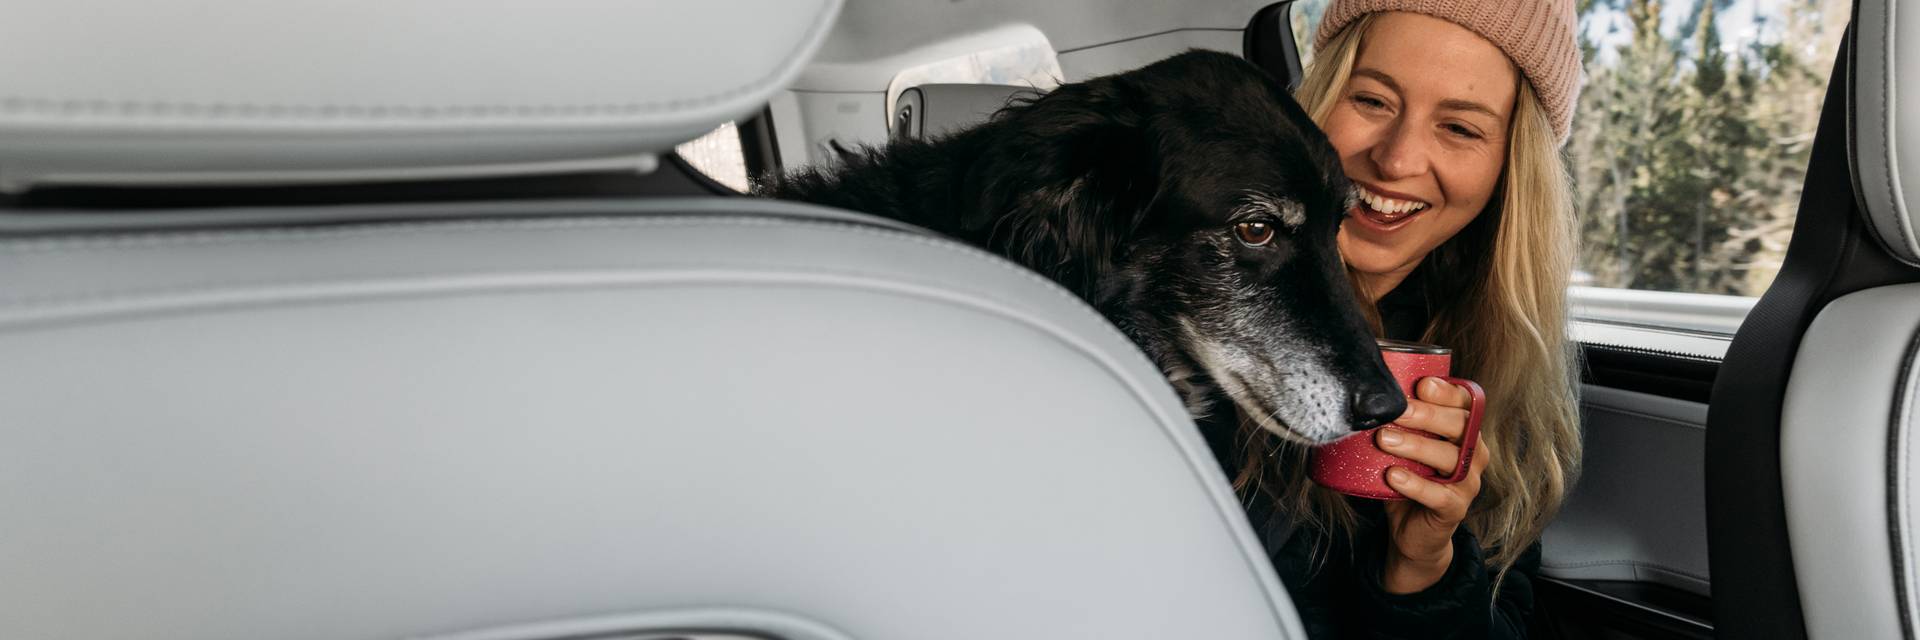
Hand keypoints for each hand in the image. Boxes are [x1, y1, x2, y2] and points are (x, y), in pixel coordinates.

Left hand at [1374, 376, 1488, 593]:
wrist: (1412, 530)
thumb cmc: (1408, 477)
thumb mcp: (1404, 446)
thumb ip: (1397, 422)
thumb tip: (1364, 395)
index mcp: (1465, 432)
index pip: (1466, 404)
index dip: (1448, 393)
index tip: (1422, 385)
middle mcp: (1473, 454)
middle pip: (1461, 426)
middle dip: (1427, 415)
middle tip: (1396, 410)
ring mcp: (1468, 483)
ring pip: (1450, 459)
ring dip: (1416, 446)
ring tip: (1384, 439)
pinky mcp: (1455, 509)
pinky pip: (1440, 495)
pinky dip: (1415, 484)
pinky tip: (1393, 475)